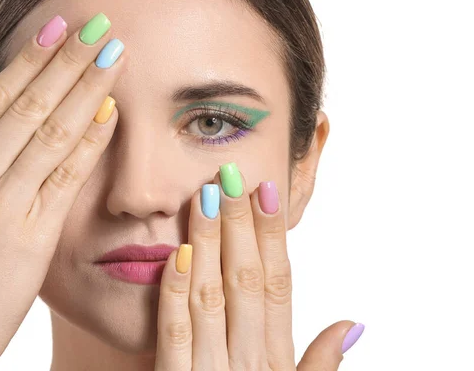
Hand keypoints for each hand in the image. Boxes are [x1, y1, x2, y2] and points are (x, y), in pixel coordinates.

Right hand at [0, 13, 125, 369]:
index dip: (29, 61)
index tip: (57, 31)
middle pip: (28, 104)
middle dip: (66, 61)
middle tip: (97, 27)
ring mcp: (1, 204)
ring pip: (50, 131)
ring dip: (85, 87)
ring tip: (113, 54)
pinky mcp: (31, 235)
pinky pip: (66, 176)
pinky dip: (90, 140)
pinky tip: (111, 111)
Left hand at [155, 164, 363, 369]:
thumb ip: (319, 363)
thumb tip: (354, 325)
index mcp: (276, 358)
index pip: (278, 284)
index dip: (272, 236)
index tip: (266, 191)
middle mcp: (248, 361)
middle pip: (246, 280)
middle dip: (240, 224)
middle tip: (230, 176)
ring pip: (210, 296)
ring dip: (208, 243)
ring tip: (205, 196)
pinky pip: (173, 333)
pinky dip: (175, 292)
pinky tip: (177, 253)